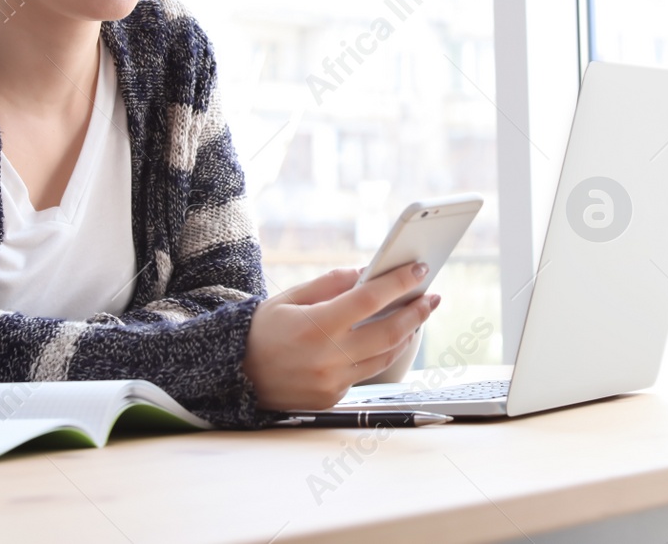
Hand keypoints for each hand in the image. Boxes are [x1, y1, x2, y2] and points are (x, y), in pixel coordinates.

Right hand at [242, 262, 439, 410]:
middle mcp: (328, 357)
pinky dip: (380, 354)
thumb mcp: (290, 298)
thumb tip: (365, 273)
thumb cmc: (262, 330)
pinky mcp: (333, 398)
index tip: (419, 270)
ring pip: (384, 356)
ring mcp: (332, 382)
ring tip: (416, 315)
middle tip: (431, 297)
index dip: (399, 283)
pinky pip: (366, 372)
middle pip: (389, 333)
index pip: (370, 299)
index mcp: (316, 325)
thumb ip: (330, 284)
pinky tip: (387, 338)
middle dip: (416, 312)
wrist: (236, 376)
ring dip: (405, 335)